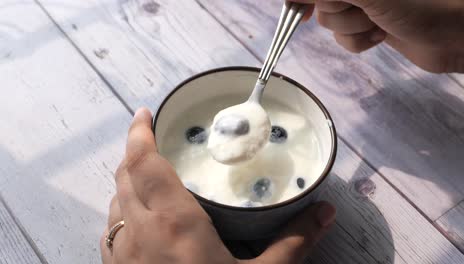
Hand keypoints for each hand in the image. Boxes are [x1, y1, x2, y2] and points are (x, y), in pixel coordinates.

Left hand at [100, 108, 335, 263]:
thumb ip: (295, 242)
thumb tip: (327, 211)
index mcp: (173, 224)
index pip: (144, 163)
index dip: (139, 132)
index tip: (144, 112)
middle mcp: (138, 232)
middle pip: (124, 175)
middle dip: (134, 151)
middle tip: (153, 138)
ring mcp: (120, 254)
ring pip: (115, 201)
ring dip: (127, 179)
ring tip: (147, 172)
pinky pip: (112, 226)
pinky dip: (122, 208)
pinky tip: (140, 217)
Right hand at [291, 0, 463, 72]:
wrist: (460, 32)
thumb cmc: (427, 2)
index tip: (300, 9)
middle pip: (319, 0)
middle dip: (339, 9)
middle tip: (366, 8)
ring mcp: (364, 1)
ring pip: (330, 20)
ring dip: (352, 27)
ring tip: (381, 21)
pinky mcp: (370, 22)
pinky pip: (344, 37)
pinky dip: (359, 41)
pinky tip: (382, 34)